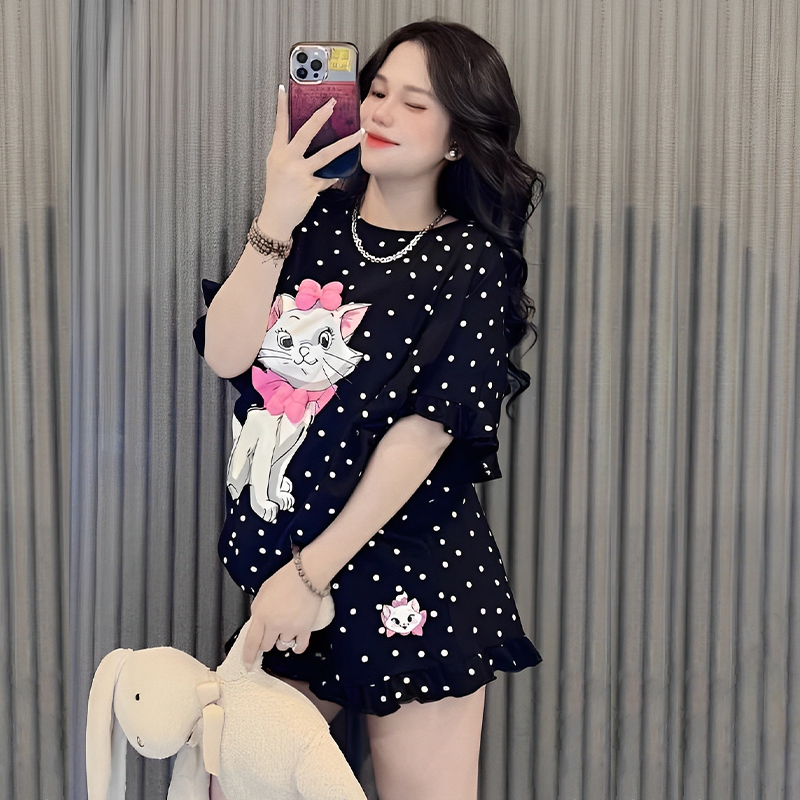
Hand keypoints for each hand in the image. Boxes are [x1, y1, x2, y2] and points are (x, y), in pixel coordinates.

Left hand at [242, 558, 323, 669]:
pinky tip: (296, 642)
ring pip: (282, 646)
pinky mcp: (305, 629)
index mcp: (261, 614)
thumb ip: (258, 610)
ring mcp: (290, 628)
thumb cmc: (285, 579)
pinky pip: (299, 646)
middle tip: (272, 630)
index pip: (251, 642)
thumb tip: (257, 623)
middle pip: (266, 646)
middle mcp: (274, 624)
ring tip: (287, 628)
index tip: (247, 664)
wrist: (306, 575)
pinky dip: (297, 647)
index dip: (248, 656)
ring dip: (282, 641)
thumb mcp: (262, 592)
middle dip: (267, 640)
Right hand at [258, 85, 363, 240]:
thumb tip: (307, 140)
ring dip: (345, 143)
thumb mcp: (276, 168)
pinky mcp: (311, 187)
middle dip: (320, 117)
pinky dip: (334, 176)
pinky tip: (340, 173)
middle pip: (306, 133)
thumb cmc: (277, 192)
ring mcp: (300, 173)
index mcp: (277, 153)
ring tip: (359, 134)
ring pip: (326, 154)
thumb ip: (289, 153)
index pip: (280, 125)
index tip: (284, 89)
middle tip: (332, 104)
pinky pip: (328, 177)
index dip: (281, 107)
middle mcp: (288, 160)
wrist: (276, 217)